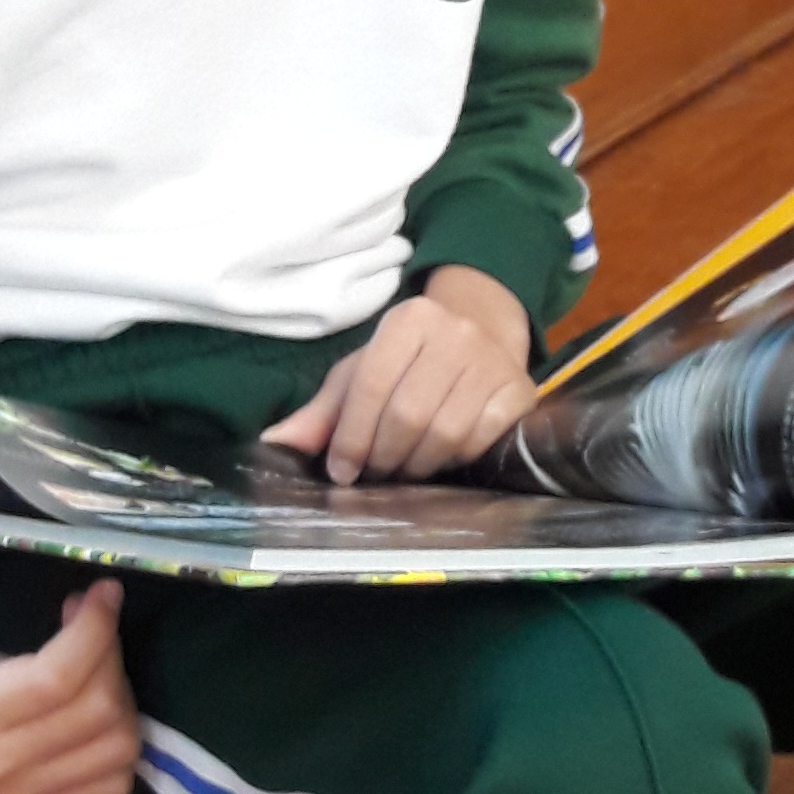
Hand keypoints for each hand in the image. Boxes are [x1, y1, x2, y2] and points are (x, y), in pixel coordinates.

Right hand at [0, 458, 140, 793]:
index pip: (58, 679)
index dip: (96, 629)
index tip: (102, 587)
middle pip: (97, 711)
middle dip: (108, 652)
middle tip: (86, 612)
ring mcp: (16, 790)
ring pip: (115, 748)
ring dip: (120, 691)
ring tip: (88, 653)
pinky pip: (112, 779)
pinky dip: (118, 736)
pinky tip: (90, 696)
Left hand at [260, 265, 536, 484]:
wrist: (485, 334)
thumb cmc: (412, 361)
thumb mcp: (363, 374)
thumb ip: (323, 411)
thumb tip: (275, 442)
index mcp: (409, 320)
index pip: (372, 384)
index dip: (351, 436)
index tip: (341, 470)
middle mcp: (455, 332)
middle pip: (408, 414)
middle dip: (383, 456)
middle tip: (375, 473)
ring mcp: (492, 360)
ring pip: (445, 434)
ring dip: (416, 465)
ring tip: (404, 468)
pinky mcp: (519, 390)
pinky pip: (480, 441)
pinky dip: (455, 459)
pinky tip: (442, 456)